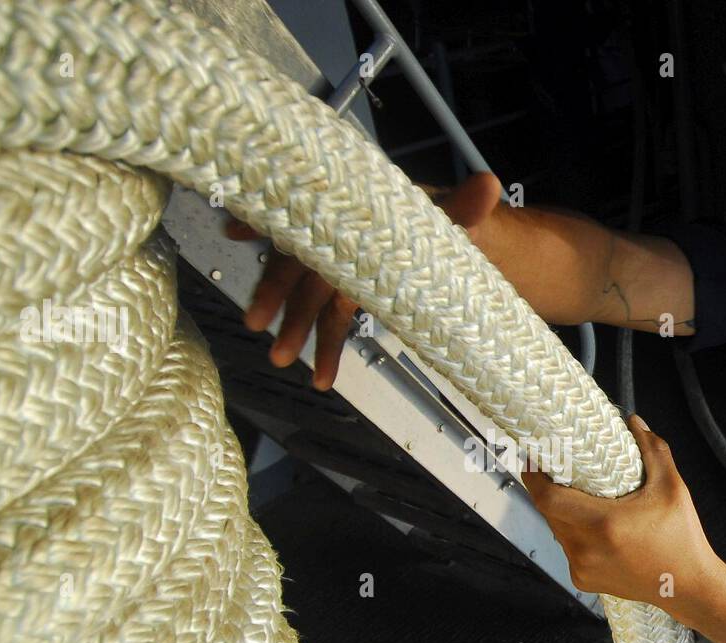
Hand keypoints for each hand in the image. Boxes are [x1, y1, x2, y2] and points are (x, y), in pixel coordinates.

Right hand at [223, 171, 504, 387]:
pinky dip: (325, 345)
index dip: (276, 224)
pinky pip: (336, 319)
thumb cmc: (454, 223)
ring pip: (315, 298)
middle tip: (257, 324)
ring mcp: (348, 269)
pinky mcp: (357, 293)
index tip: (234, 228)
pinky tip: (320, 374)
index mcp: (362, 214)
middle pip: (307, 266)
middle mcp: (346, 239)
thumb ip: (468, 204)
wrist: (467, 244)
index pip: (315, 219)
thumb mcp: (462, 213)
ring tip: (280, 360)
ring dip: (297, 328)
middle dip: (280, 293)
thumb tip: (491, 185)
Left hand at [520, 414, 715, 605]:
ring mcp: (582, 568)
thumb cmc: (681, 537)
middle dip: (550, 491)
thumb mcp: (671, 487)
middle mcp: (586, 549)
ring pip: (557, 531)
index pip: (548, 498)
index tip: (533, 459)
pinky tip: (594, 529)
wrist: (687, 586)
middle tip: (559, 472)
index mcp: (603, 524)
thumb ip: (653, 450)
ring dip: (562, 513)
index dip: (535, 476)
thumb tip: (634, 422)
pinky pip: (568, 550)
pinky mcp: (583, 581)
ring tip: (580, 499)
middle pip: (550, 512)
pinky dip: (574, 535)